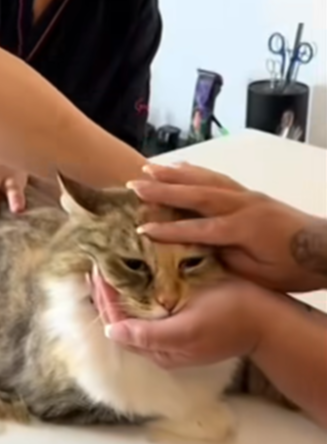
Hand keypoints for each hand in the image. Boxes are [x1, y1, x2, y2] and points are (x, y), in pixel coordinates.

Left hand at [91, 269, 264, 368]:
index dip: (103, 298)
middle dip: (106, 294)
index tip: (96, 269)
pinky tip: (133, 272)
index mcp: (159, 348)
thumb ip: (149, 335)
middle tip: (97, 264)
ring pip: (133, 312)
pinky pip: (149, 307)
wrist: (265, 318)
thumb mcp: (187, 328)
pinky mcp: (182, 320)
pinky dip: (135, 290)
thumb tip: (111, 333)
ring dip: (119, 291)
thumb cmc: (229, 319)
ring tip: (109, 266)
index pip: (117, 323)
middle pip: (121, 318)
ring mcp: (171, 331)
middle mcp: (161, 342)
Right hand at [129, 162, 325, 292]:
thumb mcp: (261, 276)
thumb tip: (199, 251)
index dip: (169, 229)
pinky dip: (196, 171)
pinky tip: (181, 167)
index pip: (197, 228)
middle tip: (135, 185)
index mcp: (242, 229)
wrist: (325, 248)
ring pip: (204, 179)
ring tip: (149, 169)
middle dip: (162, 189)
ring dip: (175, 174)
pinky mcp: (249, 192)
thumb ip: (228, 260)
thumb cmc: (294, 269)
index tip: (142, 229)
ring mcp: (245, 195)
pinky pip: (217, 177)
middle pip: (195, 194)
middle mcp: (240, 205)